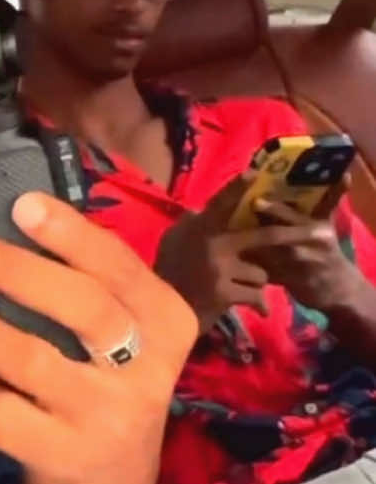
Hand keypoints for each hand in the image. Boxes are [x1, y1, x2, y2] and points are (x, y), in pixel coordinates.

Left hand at [0, 195, 196, 483]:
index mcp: (166, 324)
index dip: (69, 232)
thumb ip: (85, 282)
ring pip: (29, 357)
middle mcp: (147, 370)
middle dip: (13, 267)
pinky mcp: (67, 458)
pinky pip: (1, 412)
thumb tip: (16, 213)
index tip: (21, 204)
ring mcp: (109, 418)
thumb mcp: (121, 335)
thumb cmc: (105, 385)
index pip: (119, 267)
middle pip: (80, 304)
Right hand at [154, 177, 350, 327]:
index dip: (237, 188)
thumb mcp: (174, 240)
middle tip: (321, 233)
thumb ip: (191, 224)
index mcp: (200, 228)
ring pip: (260, 272)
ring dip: (256, 282)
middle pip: (262, 237)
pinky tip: (257, 309)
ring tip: (241, 288)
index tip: (253, 173)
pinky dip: (259, 304)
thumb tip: (202, 209)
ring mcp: (219, 268)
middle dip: (292, 235)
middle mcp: (212, 243)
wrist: (163, 310)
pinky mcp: (224, 293)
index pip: (222, 203)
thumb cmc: (169, 271)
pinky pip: (256, 296)